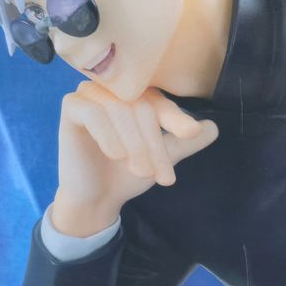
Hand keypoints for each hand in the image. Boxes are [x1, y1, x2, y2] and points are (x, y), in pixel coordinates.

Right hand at [51, 82, 218, 235]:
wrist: (97, 196)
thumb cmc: (127, 172)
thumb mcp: (162, 157)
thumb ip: (185, 142)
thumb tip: (214, 127)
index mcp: (136, 94)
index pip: (160, 101)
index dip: (176, 118)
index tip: (190, 134)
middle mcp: (114, 88)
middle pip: (142, 106)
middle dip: (154, 143)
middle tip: (162, 175)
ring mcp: (90, 93)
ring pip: (121, 111)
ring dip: (135, 145)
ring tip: (141, 171)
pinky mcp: (71, 106)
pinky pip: (94, 114)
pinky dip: (109, 137)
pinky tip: (115, 155)